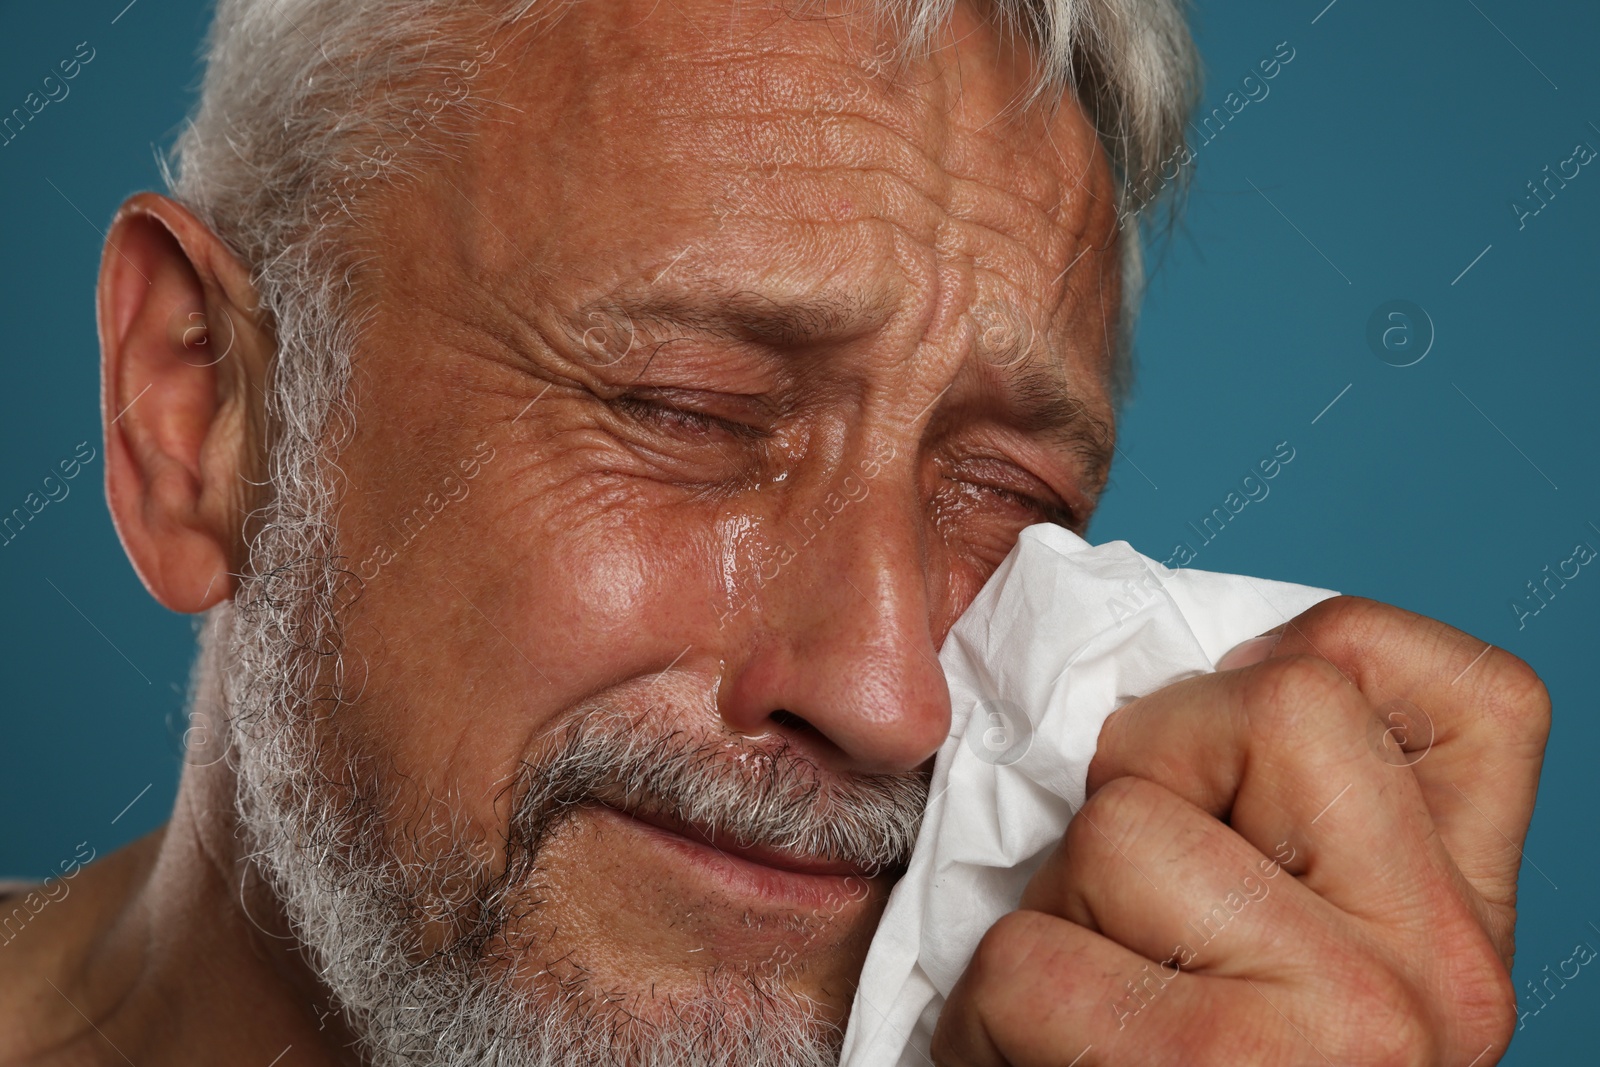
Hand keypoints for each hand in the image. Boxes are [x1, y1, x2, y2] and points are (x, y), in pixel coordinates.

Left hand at [931, 596, 1550, 1064]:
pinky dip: (990, 1016)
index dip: (1304, 670)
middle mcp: (1449, 971)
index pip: (1450, 679)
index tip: (1226, 767)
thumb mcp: (1272, 944)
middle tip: (1131, 916)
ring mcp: (1353, 1027)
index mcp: (1467, 920)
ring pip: (1123, 823)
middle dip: (1146, 781)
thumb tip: (1140, 680)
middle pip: (1275, 702)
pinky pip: (1028, 950)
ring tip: (1085, 1015)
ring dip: (1054, 911)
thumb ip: (1265, 817)